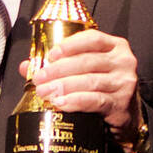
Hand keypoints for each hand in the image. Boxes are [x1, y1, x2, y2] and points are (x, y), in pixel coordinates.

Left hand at [20, 28, 141, 146]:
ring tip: (45, 92)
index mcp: (114, 46)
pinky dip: (75, 101)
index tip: (51, 54)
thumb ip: (59, 64)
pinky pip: (95, 100)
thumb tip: (26, 66)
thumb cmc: (103, 87)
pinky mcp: (121, 103)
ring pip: (89, 81)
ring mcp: (124, 82)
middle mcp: (122, 61)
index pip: (92, 39)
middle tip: (39, 78)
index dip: (70, 45)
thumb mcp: (85, 70)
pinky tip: (61, 102)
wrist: (126, 114)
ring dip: (63, 86)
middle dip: (59, 70)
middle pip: (87, 61)